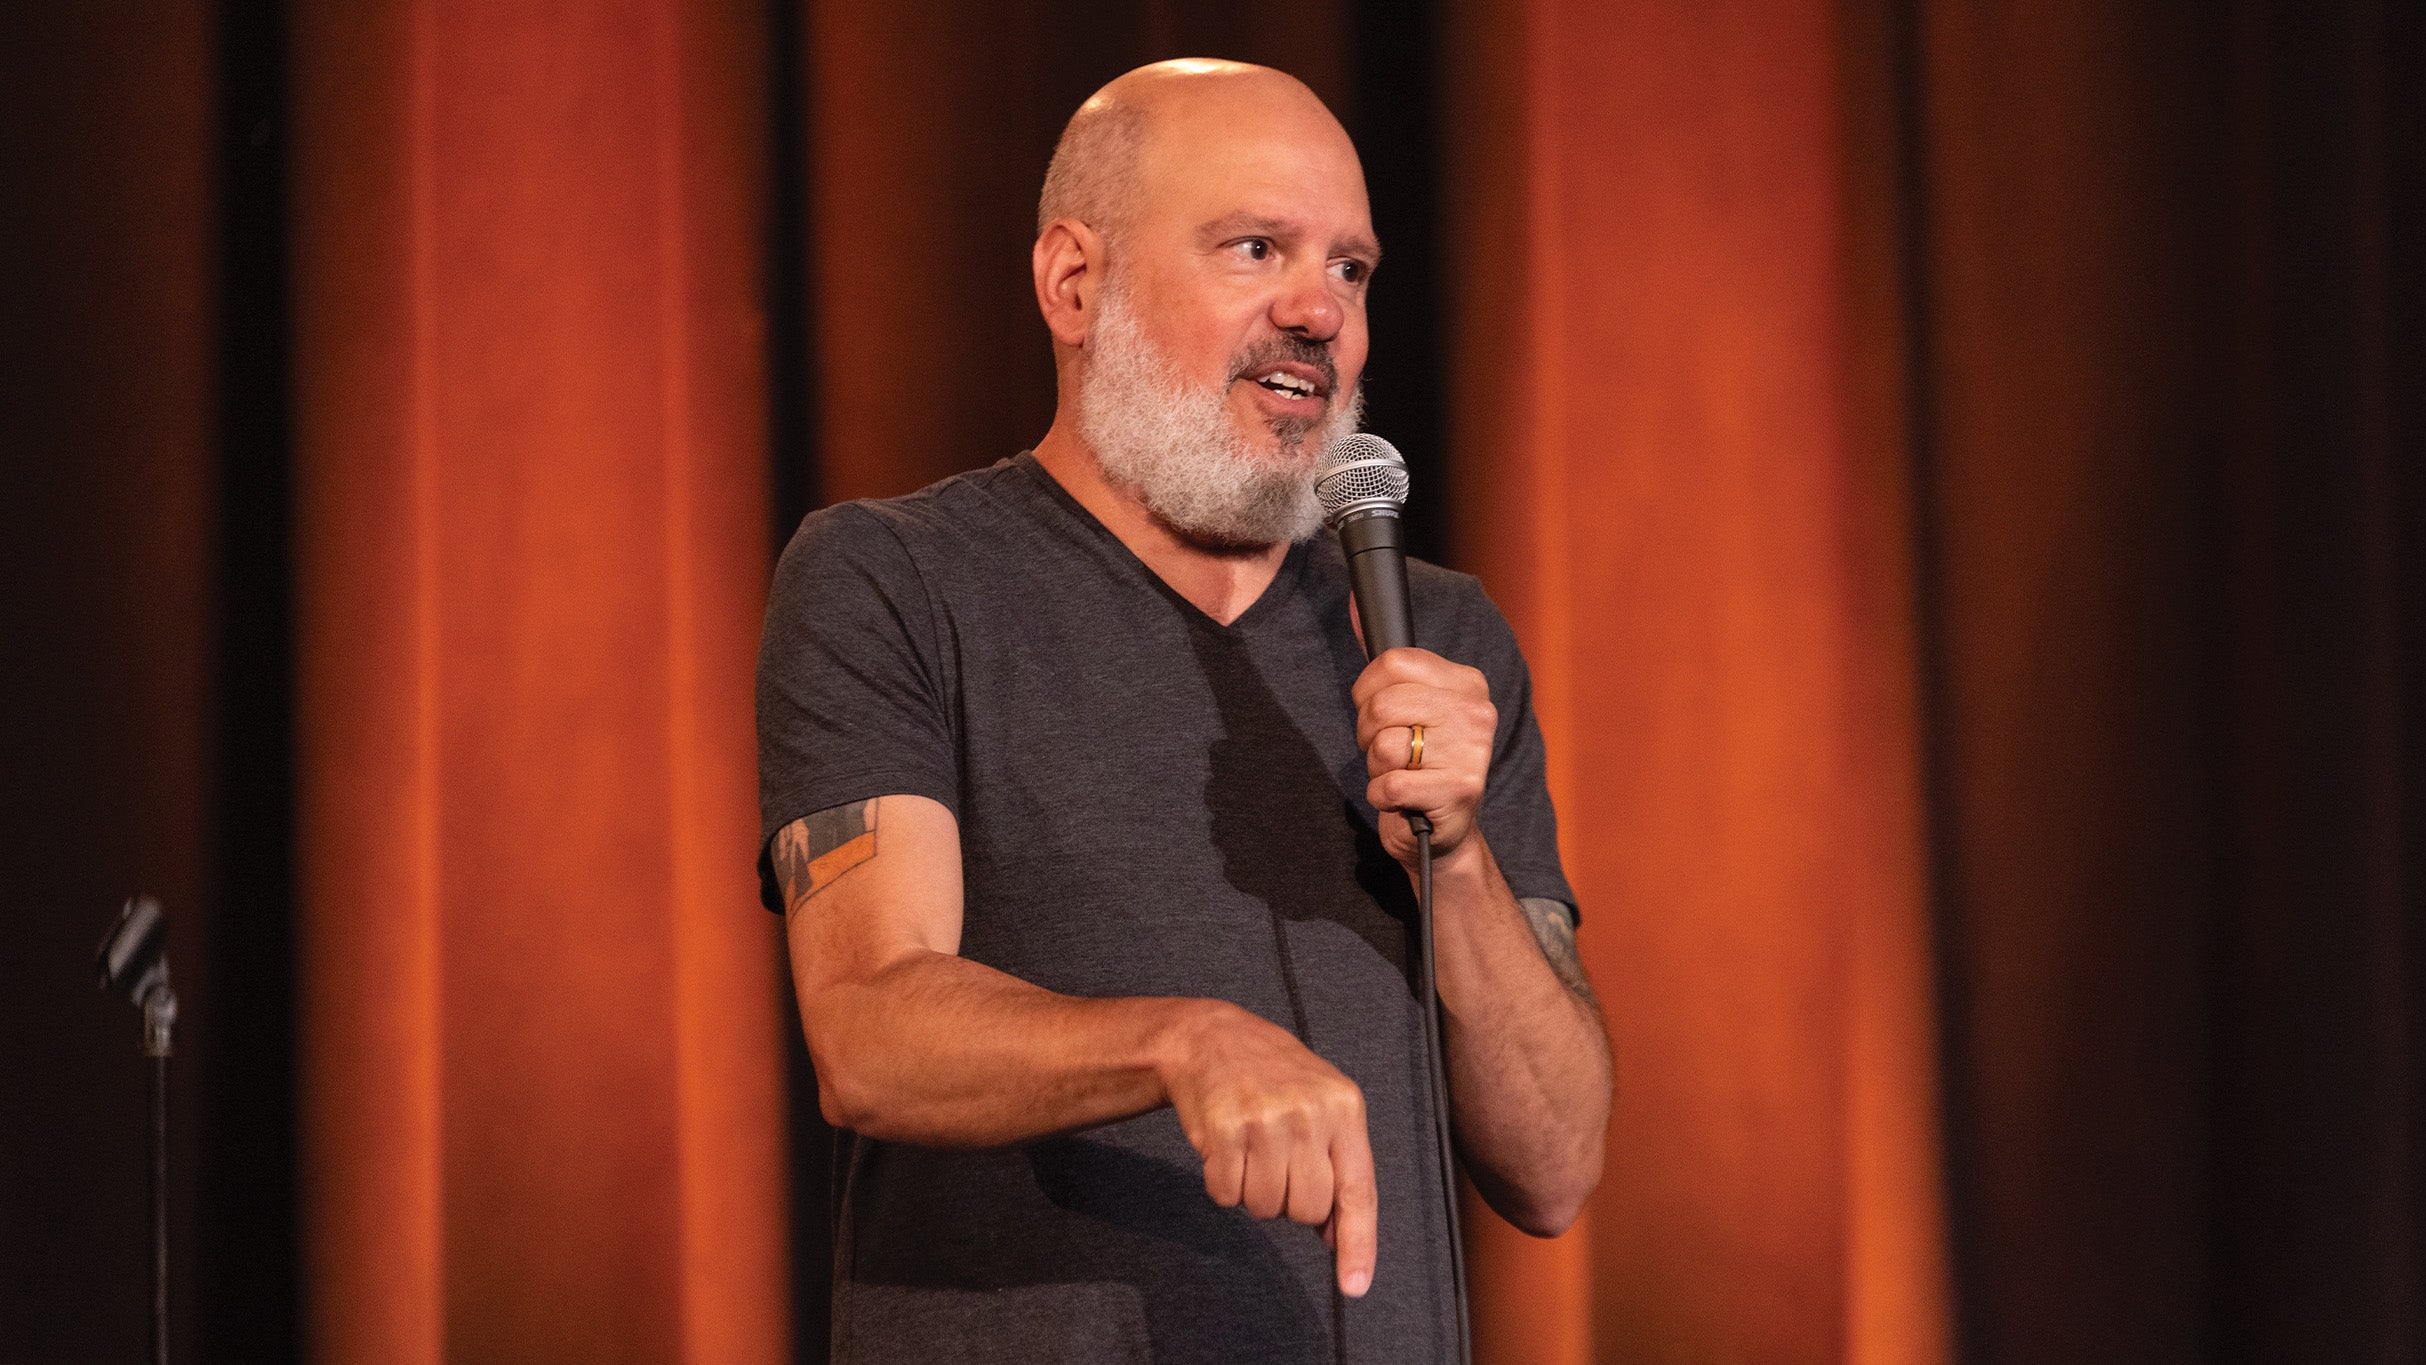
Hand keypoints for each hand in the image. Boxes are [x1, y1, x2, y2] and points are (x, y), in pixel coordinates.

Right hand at [1157, 1000, 1378, 1297]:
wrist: (1213, 1039)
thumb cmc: (1276, 1079)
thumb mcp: (1323, 1107)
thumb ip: (1338, 1168)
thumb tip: (1336, 1237)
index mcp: (1345, 1109)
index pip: (1358, 1191)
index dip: (1358, 1244)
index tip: (1354, 1286)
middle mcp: (1309, 1114)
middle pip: (1306, 1210)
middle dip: (1289, 1202)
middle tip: (1277, 1163)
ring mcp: (1265, 1121)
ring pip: (1265, 1208)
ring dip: (1254, 1194)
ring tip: (1251, 1151)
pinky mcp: (1223, 1130)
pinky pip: (1227, 1195)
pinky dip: (1224, 1185)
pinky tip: (1226, 1149)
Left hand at [1353, 647, 1494, 863]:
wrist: (1442, 831)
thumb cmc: (1419, 764)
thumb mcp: (1408, 707)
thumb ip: (1386, 664)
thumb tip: (1353, 603)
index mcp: (1466, 683)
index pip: (1393, 662)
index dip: (1367, 692)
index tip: (1379, 715)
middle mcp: (1475, 712)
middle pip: (1382, 705)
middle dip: (1369, 734)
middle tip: (1389, 752)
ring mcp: (1472, 752)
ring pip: (1384, 746)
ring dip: (1377, 767)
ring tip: (1401, 774)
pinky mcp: (1460, 791)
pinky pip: (1389, 784)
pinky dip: (1383, 796)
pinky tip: (1403, 799)